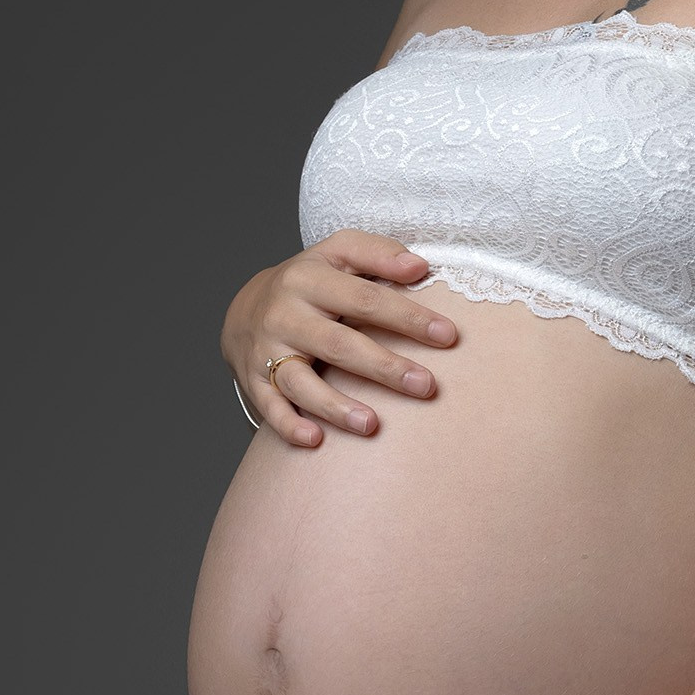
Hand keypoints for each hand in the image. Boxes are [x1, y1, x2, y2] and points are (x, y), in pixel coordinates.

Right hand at [223, 229, 458, 446]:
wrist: (245, 309)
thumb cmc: (310, 281)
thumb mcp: (338, 253)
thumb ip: (379, 254)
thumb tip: (419, 267)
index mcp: (309, 279)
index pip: (365, 298)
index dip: (407, 318)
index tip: (448, 336)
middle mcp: (285, 315)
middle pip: (338, 344)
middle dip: (383, 367)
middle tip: (426, 386)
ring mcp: (267, 351)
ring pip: (300, 381)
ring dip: (335, 406)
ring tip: (372, 426)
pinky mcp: (254, 381)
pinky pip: (270, 407)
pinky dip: (289, 425)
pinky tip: (315, 441)